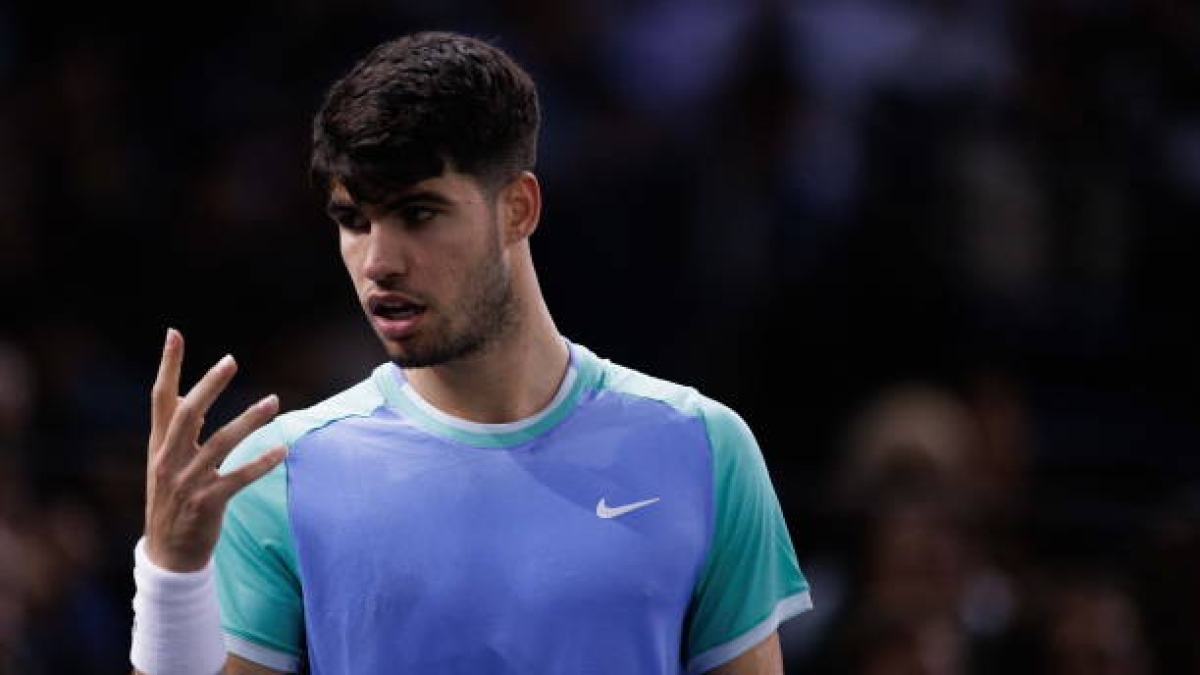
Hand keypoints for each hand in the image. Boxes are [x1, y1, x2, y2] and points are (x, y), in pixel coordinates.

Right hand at [144, 328, 284, 571]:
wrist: (168, 554)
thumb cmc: (174, 501)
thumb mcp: (166, 463)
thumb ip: (178, 431)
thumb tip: (192, 395)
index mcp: (159, 446)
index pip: (161, 398)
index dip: (167, 365)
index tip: (174, 333)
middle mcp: (169, 459)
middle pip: (188, 413)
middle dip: (209, 385)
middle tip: (230, 360)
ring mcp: (187, 482)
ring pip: (220, 443)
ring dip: (248, 420)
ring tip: (273, 401)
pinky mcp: (207, 503)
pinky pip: (238, 477)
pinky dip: (261, 462)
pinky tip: (283, 449)